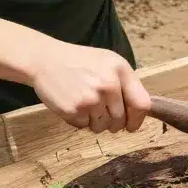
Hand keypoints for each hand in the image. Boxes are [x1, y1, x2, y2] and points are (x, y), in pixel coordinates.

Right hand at [28, 40, 151, 133]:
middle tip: (100, 111)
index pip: (142, 105)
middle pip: (121, 120)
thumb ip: (126, 83)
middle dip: (113, 122)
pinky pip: (85, 127)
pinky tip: (73, 104)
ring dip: (96, 122)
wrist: (45, 60)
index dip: (137, 120)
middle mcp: (108, 85)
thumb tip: (139, 111)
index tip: (131, 125)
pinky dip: (80, 121)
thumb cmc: (79, 62)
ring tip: (85, 104)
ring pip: (103, 127)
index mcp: (120, 70)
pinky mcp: (74, 111)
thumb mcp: (109, 62)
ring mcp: (91, 99)